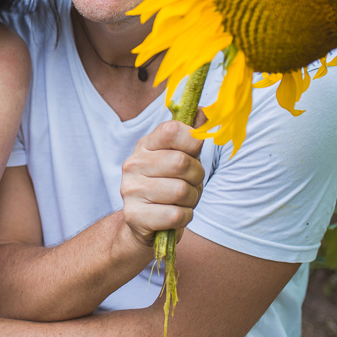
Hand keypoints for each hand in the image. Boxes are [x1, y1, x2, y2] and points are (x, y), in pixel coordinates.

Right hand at [120, 120, 204, 247]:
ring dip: (191, 200)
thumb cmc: (167, 186)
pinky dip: (184, 217)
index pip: (172, 130)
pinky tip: (173, 215)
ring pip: (181, 191)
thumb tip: (205, 112)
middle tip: (189, 183)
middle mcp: (133, 164)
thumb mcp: (179, 158)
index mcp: (145, 145)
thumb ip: (191, 136)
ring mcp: (131, 190)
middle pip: (181, 163)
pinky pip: (176, 215)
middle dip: (196, 177)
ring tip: (180, 201)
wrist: (142, 223)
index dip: (192, 141)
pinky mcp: (135, 216)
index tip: (192, 153)